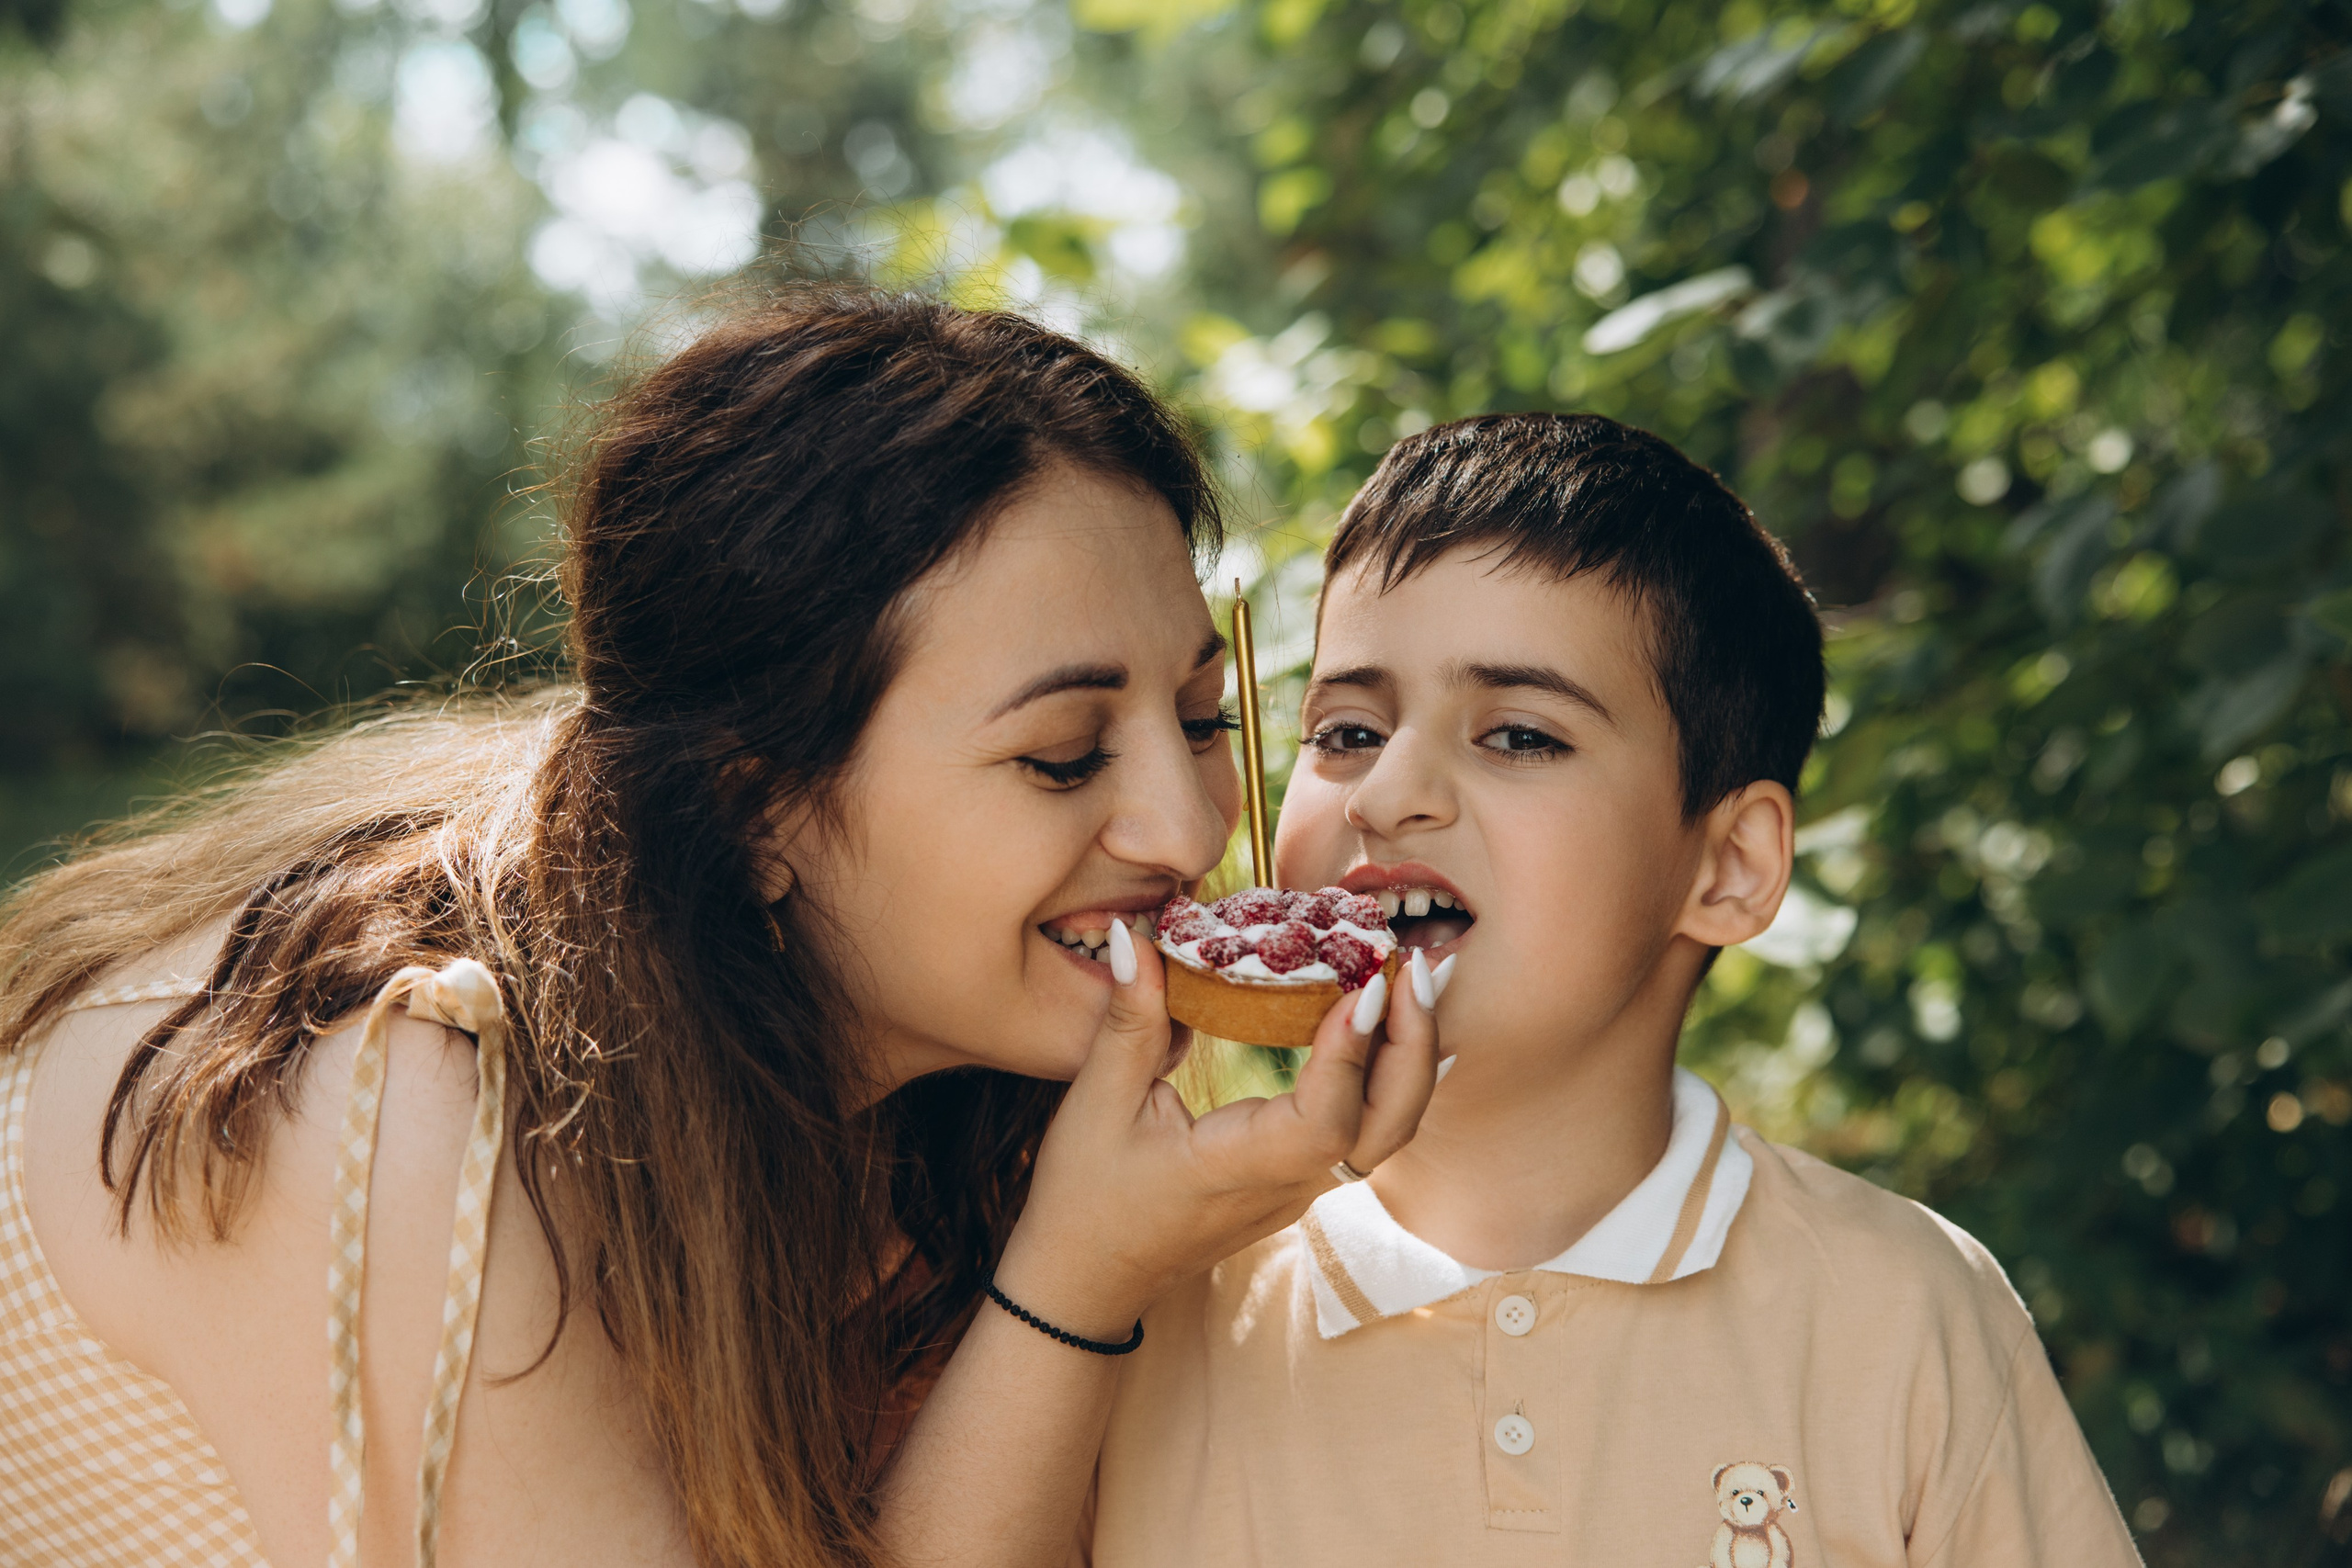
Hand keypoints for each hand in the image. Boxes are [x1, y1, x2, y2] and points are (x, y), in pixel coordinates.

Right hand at [993, 919, 1441, 1340]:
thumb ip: (1128, 1019)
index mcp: (1238, 1169)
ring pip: (1388, 1129)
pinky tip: (1394, 1023)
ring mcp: (1301, 1188)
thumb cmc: (1086, 1199)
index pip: (1323, 1124)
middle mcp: (1287, 1185)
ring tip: (1411, 977)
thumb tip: (1133, 937)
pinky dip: (1390, 1073)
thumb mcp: (1096, 1103)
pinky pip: (1367, 1128)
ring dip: (1409, 1055)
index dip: (1351, 1056)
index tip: (1363, 986)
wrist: (1089, 1278)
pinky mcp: (1300, 1179)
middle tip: (1414, 964)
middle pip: (1388, 1128)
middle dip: (1413, 1045)